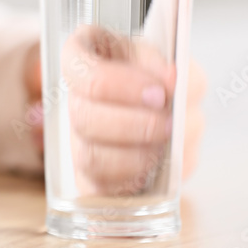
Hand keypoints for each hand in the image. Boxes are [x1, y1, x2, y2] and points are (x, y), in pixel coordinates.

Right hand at [23, 27, 204, 190]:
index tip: (159, 92)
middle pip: (82, 115)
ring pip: (91, 156)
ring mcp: (79, 140)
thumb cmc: (160, 82)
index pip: (76, 64)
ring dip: (136, 155)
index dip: (116, 83)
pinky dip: (134, 179)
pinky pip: (102, 188)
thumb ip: (170, 66)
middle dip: (132, 123)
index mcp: (86, 59)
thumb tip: (172, 80)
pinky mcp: (90, 178)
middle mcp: (76, 99)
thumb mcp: (168, 61)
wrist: (167, 117)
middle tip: (169, 124)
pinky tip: (157, 167)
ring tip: (168, 147)